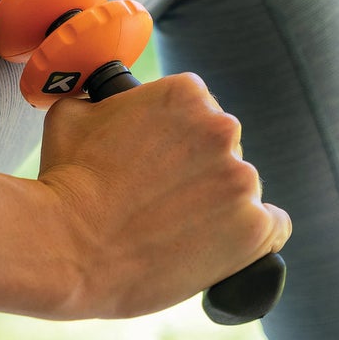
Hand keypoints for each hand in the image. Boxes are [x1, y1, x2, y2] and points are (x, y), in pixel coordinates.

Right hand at [35, 72, 290, 320]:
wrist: (67, 245)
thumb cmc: (66, 180)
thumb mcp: (74, 112)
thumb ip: (104, 99)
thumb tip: (103, 101)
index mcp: (186, 93)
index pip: (200, 111)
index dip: (177, 140)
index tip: (159, 162)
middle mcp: (222, 128)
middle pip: (223, 148)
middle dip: (198, 170)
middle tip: (162, 198)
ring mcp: (241, 179)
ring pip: (242, 189)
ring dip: (218, 205)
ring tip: (176, 229)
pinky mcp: (254, 229)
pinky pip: (272, 229)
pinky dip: (251, 239)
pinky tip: (223, 246)